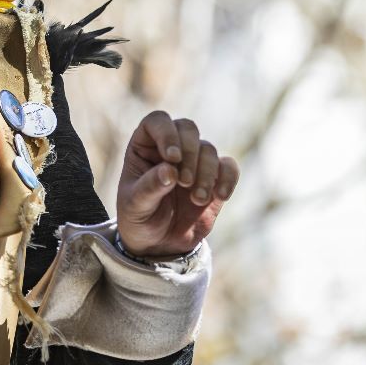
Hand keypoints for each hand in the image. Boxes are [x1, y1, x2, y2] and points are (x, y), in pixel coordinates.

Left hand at [115, 110, 239, 257]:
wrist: (159, 243)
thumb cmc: (139, 217)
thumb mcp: (136, 205)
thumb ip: (150, 187)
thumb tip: (170, 170)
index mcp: (144, 146)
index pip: (158, 121)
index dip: (167, 134)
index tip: (172, 158)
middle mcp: (171, 147)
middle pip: (188, 128)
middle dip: (190, 155)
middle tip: (184, 183)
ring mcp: (194, 161)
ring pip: (208, 149)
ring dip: (206, 174)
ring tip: (196, 200)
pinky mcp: (215, 178)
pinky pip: (229, 167)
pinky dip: (228, 178)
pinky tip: (221, 196)